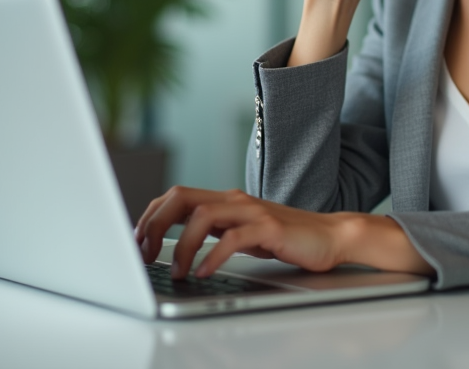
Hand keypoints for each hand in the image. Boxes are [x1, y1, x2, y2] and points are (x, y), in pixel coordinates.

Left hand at [134, 186, 345, 278]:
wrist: (331, 236)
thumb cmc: (286, 238)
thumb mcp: (242, 233)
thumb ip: (215, 233)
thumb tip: (176, 248)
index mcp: (225, 200)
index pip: (176, 196)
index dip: (150, 216)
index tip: (137, 242)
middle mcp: (235, 200)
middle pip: (181, 197)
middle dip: (154, 224)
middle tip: (145, 254)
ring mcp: (252, 211)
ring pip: (202, 215)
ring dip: (182, 245)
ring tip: (179, 271)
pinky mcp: (270, 227)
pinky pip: (233, 238)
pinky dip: (213, 255)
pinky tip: (206, 272)